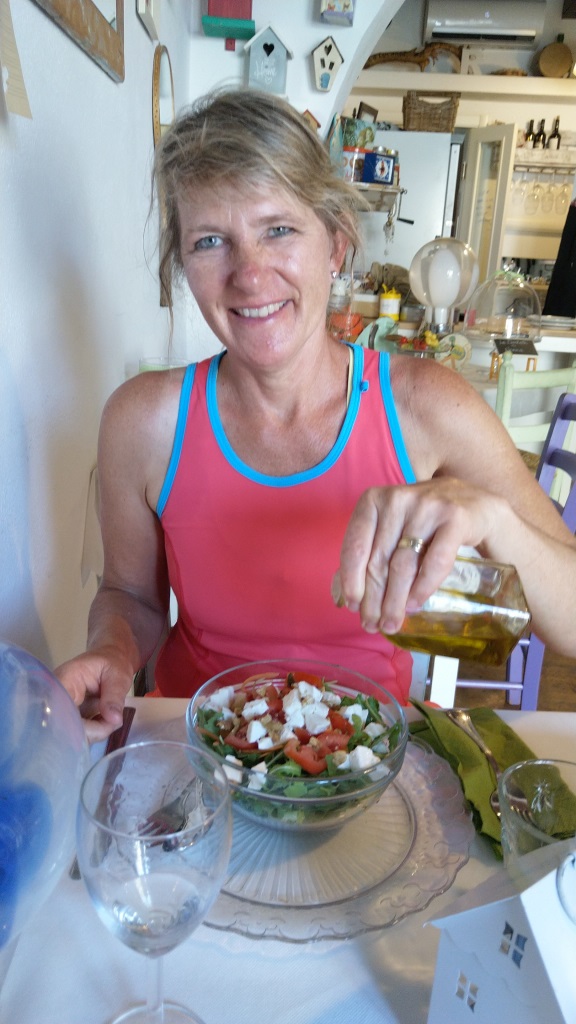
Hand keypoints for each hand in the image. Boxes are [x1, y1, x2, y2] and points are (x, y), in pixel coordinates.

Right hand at [54, 650, 132, 743]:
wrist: (110, 660)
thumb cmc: (112, 662)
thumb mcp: (118, 675)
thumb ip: (115, 695)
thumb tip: (113, 720)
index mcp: (65, 680)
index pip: (60, 709)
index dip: (78, 726)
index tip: (102, 726)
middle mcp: (55, 696)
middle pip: (62, 727)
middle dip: (91, 732)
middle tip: (113, 722)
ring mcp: (59, 708)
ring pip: (69, 734)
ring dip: (93, 733)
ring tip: (111, 718)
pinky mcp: (66, 717)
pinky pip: (75, 733)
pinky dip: (92, 732)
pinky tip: (104, 721)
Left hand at [334, 478, 500, 634]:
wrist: (474, 505)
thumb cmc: (424, 523)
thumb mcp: (390, 529)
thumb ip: (366, 555)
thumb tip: (340, 597)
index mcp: (373, 499)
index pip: (355, 545)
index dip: (351, 580)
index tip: (352, 606)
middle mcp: (398, 499)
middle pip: (379, 559)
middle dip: (373, 598)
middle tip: (373, 625)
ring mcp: (427, 507)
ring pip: (404, 564)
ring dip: (395, 600)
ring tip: (392, 622)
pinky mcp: (455, 519)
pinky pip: (435, 561)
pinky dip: (422, 587)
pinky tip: (414, 604)